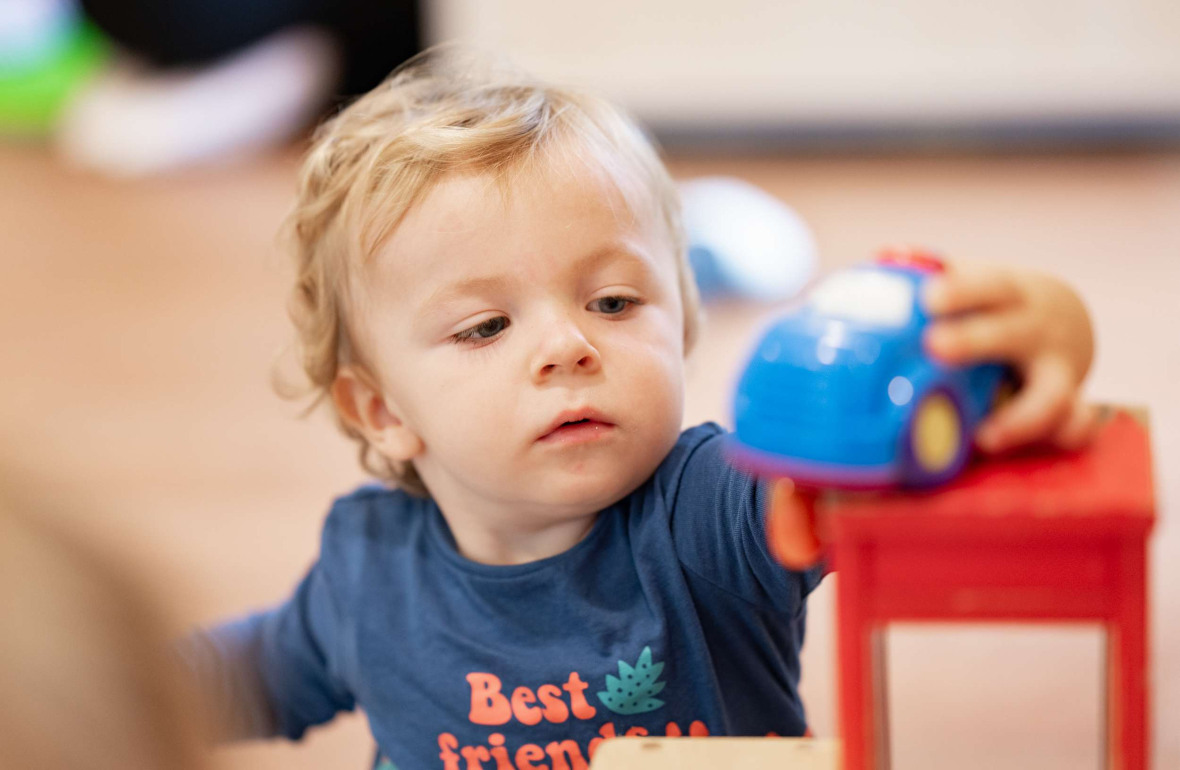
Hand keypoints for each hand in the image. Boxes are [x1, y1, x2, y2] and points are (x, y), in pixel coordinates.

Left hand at [921, 261, 1099, 453]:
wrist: (1064, 320)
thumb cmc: (995, 302)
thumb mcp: (973, 280)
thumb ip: (931, 273)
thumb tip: (884, 257)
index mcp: (1008, 294)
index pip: (989, 285)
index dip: (961, 291)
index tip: (929, 298)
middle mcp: (1037, 331)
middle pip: (1013, 333)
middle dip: (977, 341)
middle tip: (935, 346)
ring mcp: (1057, 372)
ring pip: (1052, 396)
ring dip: (1021, 419)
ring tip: (984, 438)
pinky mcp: (1064, 408)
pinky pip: (1074, 430)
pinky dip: (1057, 440)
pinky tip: (1006, 449)